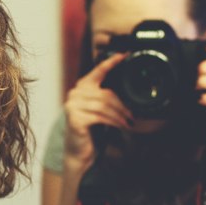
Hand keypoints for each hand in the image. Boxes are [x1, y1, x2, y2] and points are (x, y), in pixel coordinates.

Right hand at [62, 52, 132, 168]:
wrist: (79, 149)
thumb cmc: (91, 128)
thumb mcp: (100, 110)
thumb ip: (107, 98)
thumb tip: (129, 97)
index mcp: (82, 87)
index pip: (98, 70)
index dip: (111, 62)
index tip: (124, 55)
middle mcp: (75, 93)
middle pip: (105, 94)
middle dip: (122, 106)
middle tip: (132, 115)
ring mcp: (73, 105)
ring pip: (104, 106)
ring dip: (119, 115)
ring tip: (128, 123)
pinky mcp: (75, 118)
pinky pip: (100, 116)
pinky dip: (113, 121)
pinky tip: (119, 126)